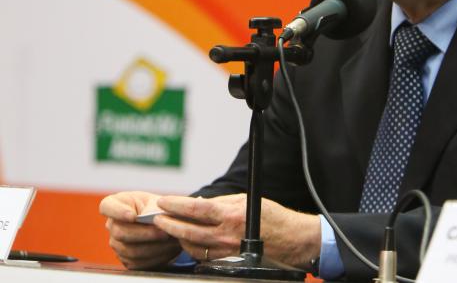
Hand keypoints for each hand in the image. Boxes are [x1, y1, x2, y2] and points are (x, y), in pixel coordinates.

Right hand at [99, 191, 180, 269]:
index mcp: (115, 204)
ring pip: (130, 250)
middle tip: (163, 232)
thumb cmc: (156, 207)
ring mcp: (117, 244)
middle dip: (144, 233)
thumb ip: (153, 208)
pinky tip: (167, 249)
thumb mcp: (155, 201)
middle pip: (120, 233)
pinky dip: (154, 256)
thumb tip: (152, 218)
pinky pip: (138, 262)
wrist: (163, 224)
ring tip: (169, 240)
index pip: (106, 207)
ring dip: (153, 246)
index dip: (117, 212)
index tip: (133, 216)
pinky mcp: (126, 260)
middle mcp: (112, 225)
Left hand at [155, 193, 321, 268]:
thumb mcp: (246, 201)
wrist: (292, 241)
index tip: (163, 201)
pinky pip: (204, 257)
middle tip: (156, 217)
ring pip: (193, 247)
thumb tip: (199, 203)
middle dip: (169, 223)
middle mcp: (227, 235)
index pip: (196, 209)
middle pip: (189, 230)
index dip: (176, 205)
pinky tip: (186, 241)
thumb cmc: (272, 216)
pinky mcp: (229, 264)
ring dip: (178, 237)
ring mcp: (227, 252)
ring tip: (167, 228)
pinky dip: (192, 248)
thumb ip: (221, 203)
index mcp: (231, 215)